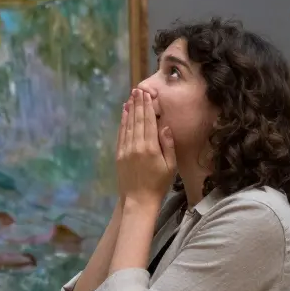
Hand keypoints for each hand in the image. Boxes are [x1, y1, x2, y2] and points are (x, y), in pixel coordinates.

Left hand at [116, 89, 175, 207]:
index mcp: (150, 148)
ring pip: (127, 125)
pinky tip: (124, 114)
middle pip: (137, 120)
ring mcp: (126, 150)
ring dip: (129, 110)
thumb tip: (165, 126)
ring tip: (131, 97)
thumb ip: (168, 145)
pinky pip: (121, 134)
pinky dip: (123, 122)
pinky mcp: (119, 155)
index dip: (147, 106)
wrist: (138, 200)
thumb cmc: (158, 184)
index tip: (147, 94)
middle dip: (138, 104)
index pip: (148, 121)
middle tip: (138, 90)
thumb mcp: (170, 166)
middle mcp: (136, 146)